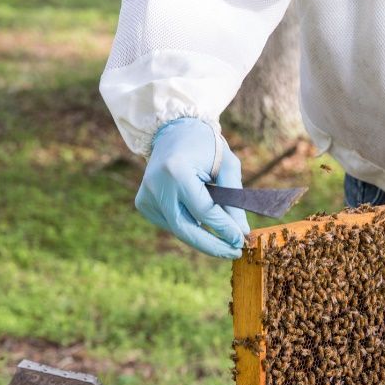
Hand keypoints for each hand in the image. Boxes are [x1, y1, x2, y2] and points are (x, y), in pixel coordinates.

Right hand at [136, 118, 249, 258]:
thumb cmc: (205, 146)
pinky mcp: (143, 203)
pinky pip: (171, 224)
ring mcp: (145, 196)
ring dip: (203, 236)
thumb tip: (241, 232)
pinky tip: (200, 218)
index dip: (224, 228)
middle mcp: (156, 186)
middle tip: (234, 252)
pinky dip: (190, 226)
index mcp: (176, 172)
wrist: (173, 131)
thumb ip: (235, 198)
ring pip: (179, 230)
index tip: (242, 240)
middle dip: (212, 245)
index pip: (204, 210)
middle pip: (185, 229)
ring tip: (224, 235)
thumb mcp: (227, 165)